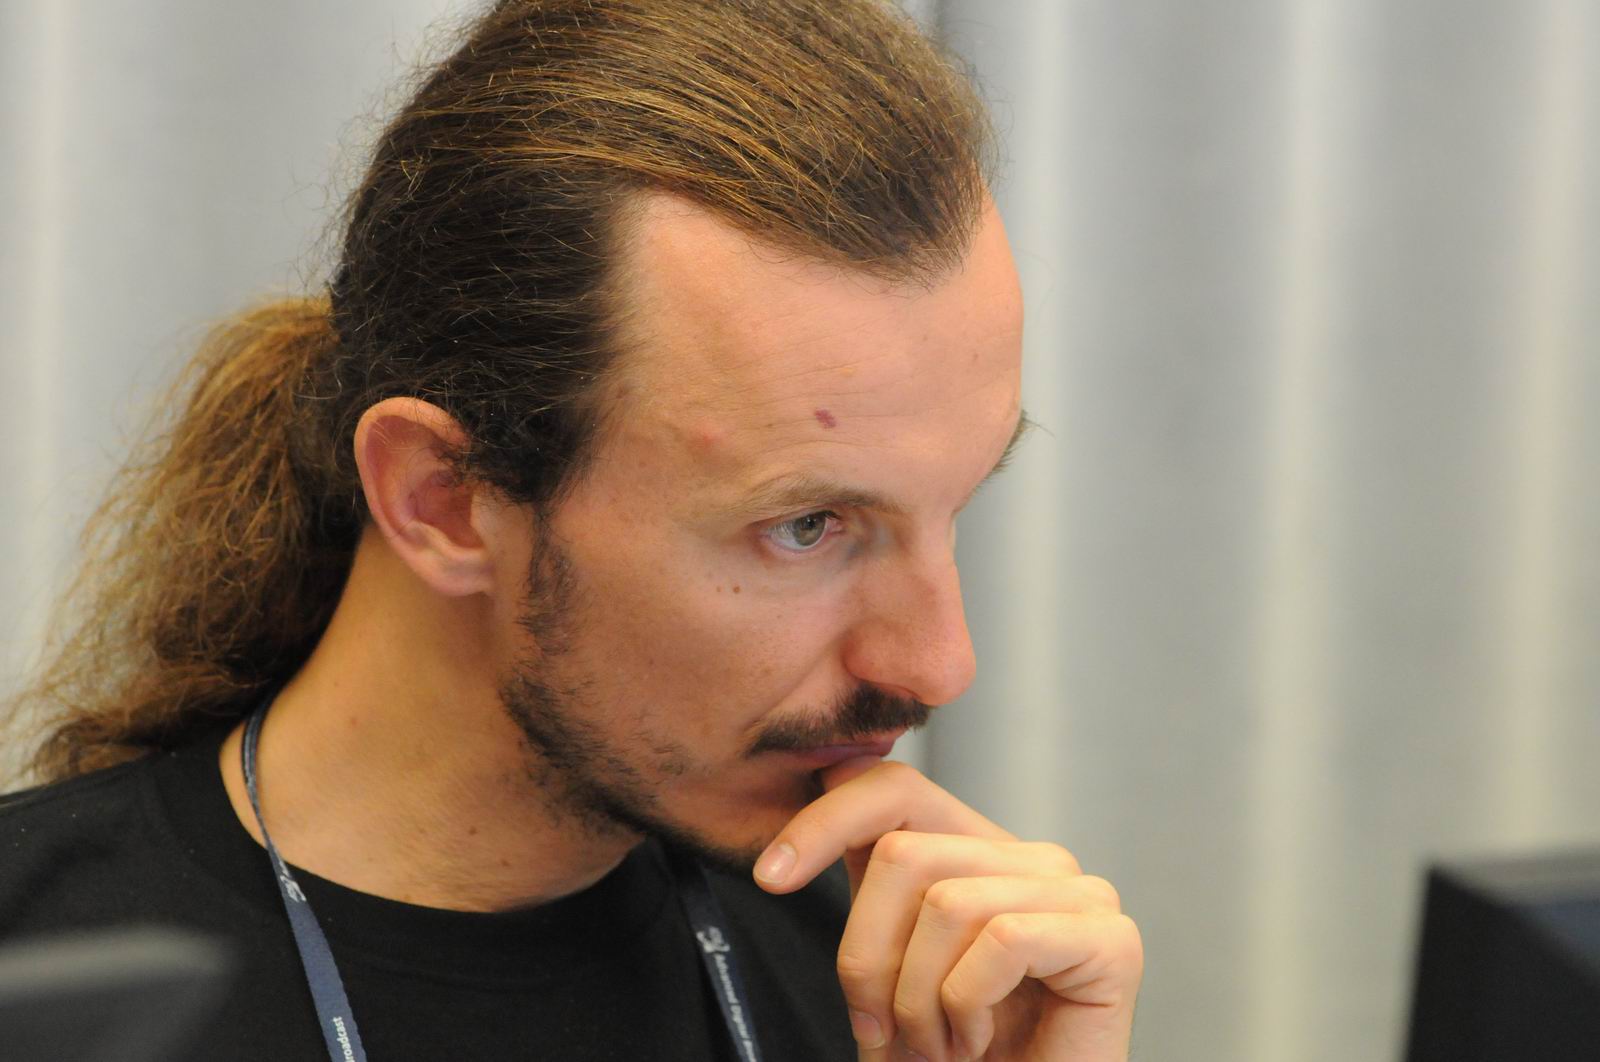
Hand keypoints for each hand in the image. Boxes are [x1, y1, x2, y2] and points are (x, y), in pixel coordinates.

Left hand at [752, 759, 1141, 1060]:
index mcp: (975, 854)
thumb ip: (867, 899)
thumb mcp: (889, 967)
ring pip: (947, 902)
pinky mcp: (1111, 941)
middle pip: (903, 852)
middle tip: (884, 1031)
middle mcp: (1031, 859)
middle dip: (868, 957)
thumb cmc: (954, 1061)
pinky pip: (1005, 939)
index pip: (892, 786)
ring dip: (920, 1001)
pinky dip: (970, 1004)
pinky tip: (979, 1040)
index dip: (823, 821)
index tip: (772, 875)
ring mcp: (1079, 894)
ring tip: (938, 1046)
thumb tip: (791, 840)